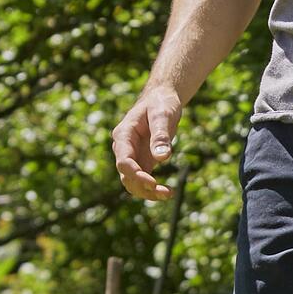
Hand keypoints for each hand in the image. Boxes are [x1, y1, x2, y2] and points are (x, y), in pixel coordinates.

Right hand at [112, 84, 184, 199]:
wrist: (161, 99)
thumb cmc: (161, 103)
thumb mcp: (163, 114)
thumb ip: (161, 135)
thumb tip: (162, 158)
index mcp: (124, 135)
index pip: (124, 160)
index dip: (135, 174)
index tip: (152, 182)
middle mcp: (124, 148)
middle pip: (126, 175)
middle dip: (143, 187)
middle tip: (165, 192)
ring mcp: (132, 156)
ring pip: (133, 183)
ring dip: (148, 192)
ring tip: (169, 194)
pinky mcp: (142, 162)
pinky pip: (143, 181)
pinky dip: (153, 190)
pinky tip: (169, 193)